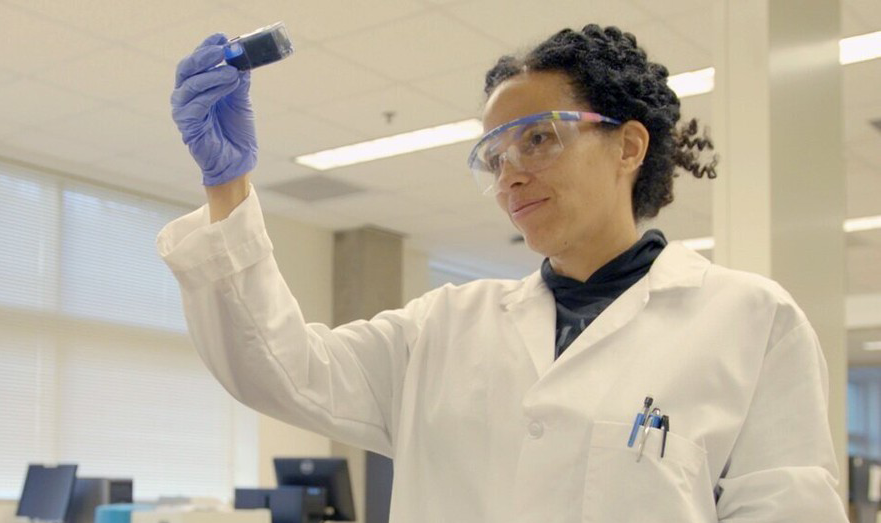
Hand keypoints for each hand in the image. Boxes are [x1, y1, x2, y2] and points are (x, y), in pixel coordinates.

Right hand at [171, 34, 257, 185]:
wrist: (238, 160)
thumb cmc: (237, 130)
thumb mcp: (240, 99)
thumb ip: (238, 80)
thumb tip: (242, 57)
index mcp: (197, 86)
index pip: (197, 61)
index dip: (207, 46)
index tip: (222, 35)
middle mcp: (185, 96)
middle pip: (187, 68)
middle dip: (205, 56)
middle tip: (223, 49)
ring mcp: (183, 110)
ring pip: (191, 84)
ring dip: (213, 75)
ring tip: (233, 72)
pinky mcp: (187, 125)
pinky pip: (196, 104)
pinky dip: (213, 92)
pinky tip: (229, 86)